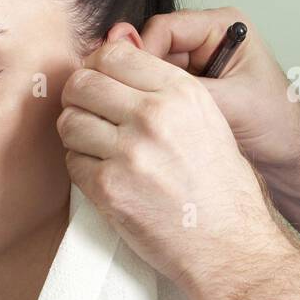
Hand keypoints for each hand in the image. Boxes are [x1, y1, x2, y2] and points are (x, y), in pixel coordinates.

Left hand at [59, 25, 289, 299]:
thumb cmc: (223, 187)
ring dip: (76, 133)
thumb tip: (113, 54)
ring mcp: (129, 152)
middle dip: (79, 97)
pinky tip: (105, 175)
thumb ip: (164, 88)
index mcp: (182, 93)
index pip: (113, 54)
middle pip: (82, 83)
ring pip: (69, 121)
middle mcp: (154, 116)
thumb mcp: (208, 121)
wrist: (231, 245)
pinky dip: (81, 166)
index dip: (98, 66)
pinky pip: (72, 162)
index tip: (100, 82)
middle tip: (89, 115)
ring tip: (98, 148)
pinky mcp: (110, 189)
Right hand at [138, 7, 299, 180]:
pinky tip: (161, 123)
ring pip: (153, 70)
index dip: (145, 52)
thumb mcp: (232, 102)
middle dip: (146, 76)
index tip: (135, 83)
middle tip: (140, 106)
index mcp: (224, 26)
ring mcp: (198, 63)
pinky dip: (157, 105)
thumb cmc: (277, 123)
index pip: (165, 27)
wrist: (289, 154)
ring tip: (154, 118)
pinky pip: (160, 89)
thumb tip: (141, 74)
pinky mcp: (192, 86)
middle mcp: (208, 38)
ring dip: (151, 93)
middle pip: (154, 46)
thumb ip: (186, 87)